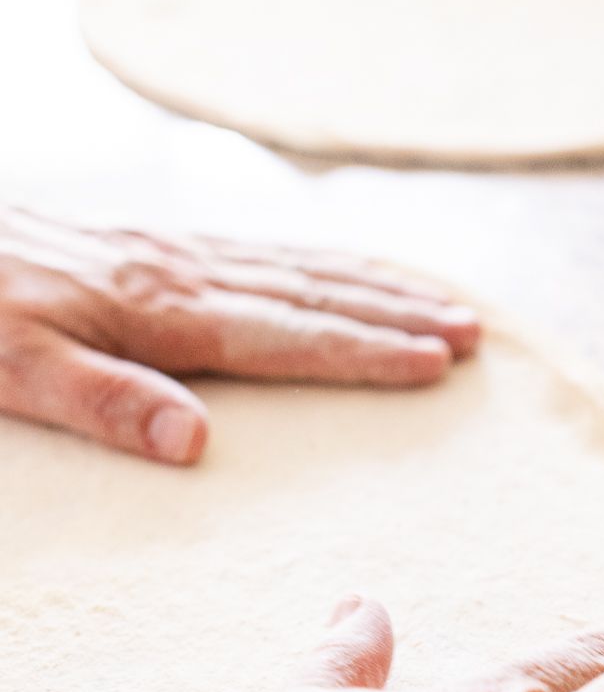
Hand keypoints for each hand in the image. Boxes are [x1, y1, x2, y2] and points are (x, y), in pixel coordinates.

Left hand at [0, 204, 479, 463]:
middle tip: (470, 334)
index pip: (286, 336)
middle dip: (395, 315)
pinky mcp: (159, 247)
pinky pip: (265, 253)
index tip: (433, 364)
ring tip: (441, 303)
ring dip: (374, 287)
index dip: (364, 351)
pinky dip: (323, 264)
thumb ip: (105, 403)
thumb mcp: (17, 371)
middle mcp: (184, 274)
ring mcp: (176, 254)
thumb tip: (196, 444)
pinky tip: (346, 273)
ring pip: (298, 268)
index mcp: (161, 312)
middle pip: (312, 295)